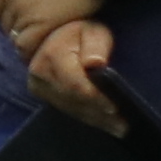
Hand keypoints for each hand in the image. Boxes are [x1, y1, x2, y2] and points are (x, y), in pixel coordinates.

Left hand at [0, 0, 109, 50]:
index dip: (5, 16)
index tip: (18, 19)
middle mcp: (12, 0)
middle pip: (4, 24)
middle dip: (15, 29)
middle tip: (32, 32)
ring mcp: (25, 13)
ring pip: (14, 36)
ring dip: (24, 40)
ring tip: (39, 42)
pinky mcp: (42, 25)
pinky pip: (26, 45)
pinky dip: (30, 50)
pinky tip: (41, 50)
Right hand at [25, 12, 124, 132]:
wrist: (54, 35)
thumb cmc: (81, 32)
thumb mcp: (94, 32)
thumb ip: (96, 45)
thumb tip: (96, 63)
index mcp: (52, 56)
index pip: (75, 85)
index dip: (96, 98)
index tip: (115, 108)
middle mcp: (39, 74)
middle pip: (73, 100)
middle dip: (99, 114)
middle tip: (123, 125)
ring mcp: (37, 86)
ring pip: (70, 108)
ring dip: (95, 120)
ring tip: (118, 128)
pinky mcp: (41, 94)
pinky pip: (66, 109)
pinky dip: (86, 118)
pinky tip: (104, 123)